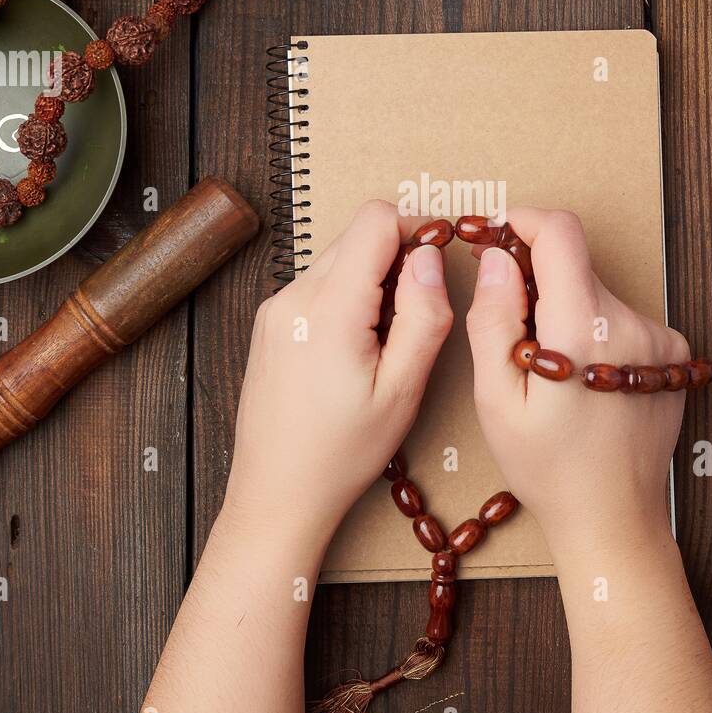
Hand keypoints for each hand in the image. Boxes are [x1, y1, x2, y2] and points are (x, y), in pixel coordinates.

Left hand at [228, 200, 453, 537]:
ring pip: (338, 259)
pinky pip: (318, 285)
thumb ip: (423, 315)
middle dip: (398, 257)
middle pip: (357, 236)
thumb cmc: (342, 452)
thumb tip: (431, 256)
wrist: (276, 493)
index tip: (441, 259)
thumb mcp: (402, 390)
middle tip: (420, 312)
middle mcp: (294, 296)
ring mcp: (275, 308)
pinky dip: (348, 297)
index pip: (374, 219)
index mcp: (329, 308)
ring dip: (373, 279)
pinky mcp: (270, 323)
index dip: (417, 227)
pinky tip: (360, 347)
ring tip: (389, 339)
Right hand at [464, 208, 689, 553]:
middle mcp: (630, 322)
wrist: (613, 518)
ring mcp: (659, 337)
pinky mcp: (673, 354)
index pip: (562, 232)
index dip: (524, 221)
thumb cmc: (548, 468)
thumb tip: (498, 258)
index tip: (498, 236)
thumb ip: (494, 318)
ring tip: (550, 371)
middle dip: (538, 281)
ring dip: (567, 311)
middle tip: (512, 329)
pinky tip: (583, 381)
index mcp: (583, 328)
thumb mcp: (497, 398)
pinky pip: (621, 319)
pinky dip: (595, 332)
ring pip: (596, 293)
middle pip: (577, 265)